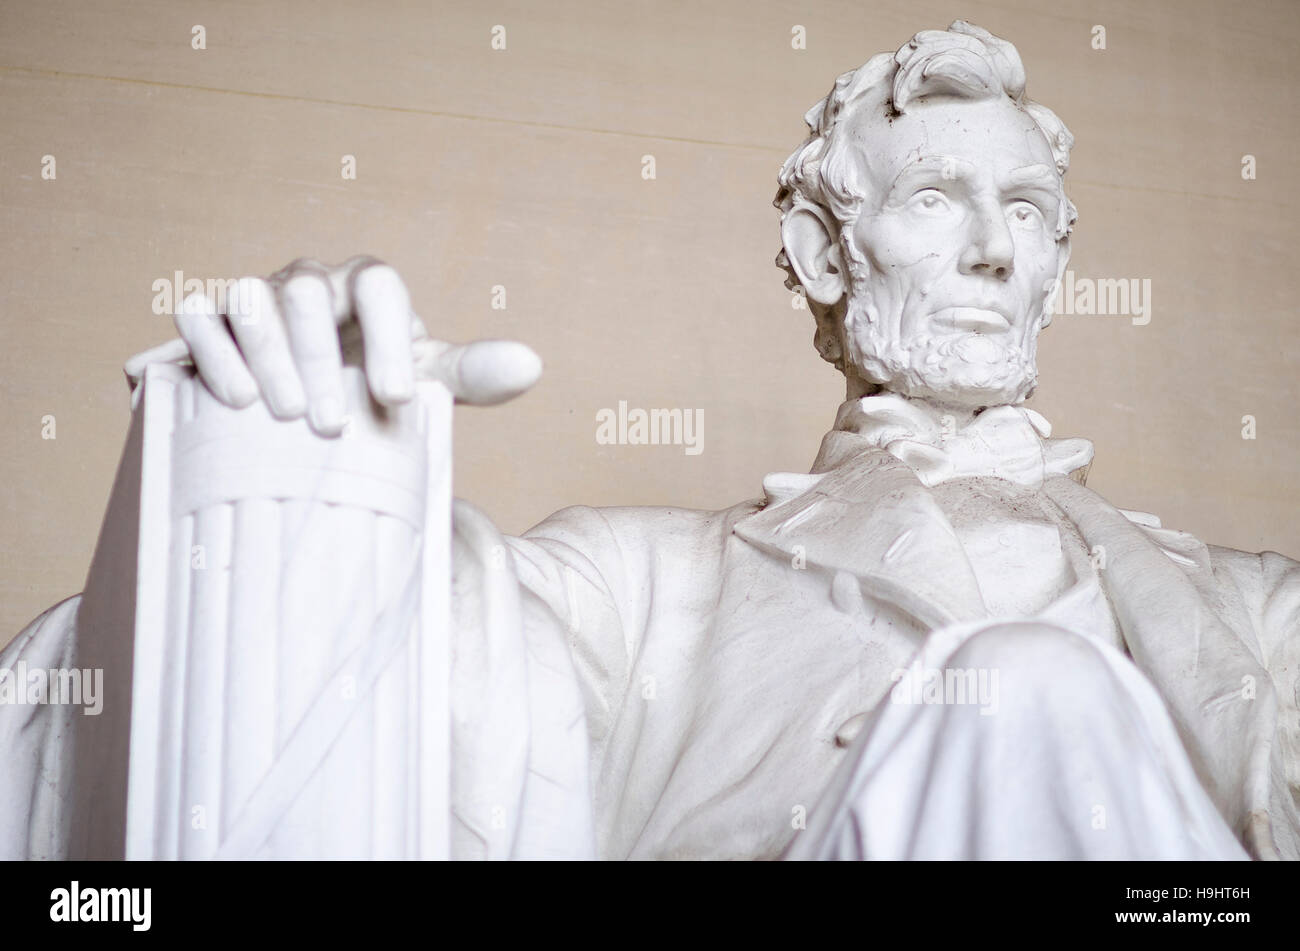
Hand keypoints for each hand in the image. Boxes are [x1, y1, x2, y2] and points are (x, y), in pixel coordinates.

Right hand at [157, 256, 540, 434]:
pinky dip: (212, 353)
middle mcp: (310, 282)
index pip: (381, 286)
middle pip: (308, 294)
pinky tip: (234, 400)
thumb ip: (473, 375)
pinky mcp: (207, 318)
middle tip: (331, 426)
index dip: (390, 338)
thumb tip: (533, 365)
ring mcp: (256, 295)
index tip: (398, 400)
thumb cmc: (372, 385)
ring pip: (250, 296)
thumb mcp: (425, 382)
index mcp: (367, 289)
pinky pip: (197, 314)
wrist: (309, 404)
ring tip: (285, 415)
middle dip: (320, 360)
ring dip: (265, 354)